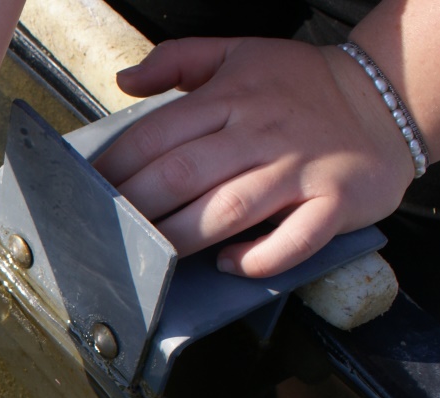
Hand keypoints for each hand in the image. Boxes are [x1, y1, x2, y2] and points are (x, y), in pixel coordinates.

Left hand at [94, 37, 415, 277]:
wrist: (387, 95)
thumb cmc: (299, 85)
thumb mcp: (239, 55)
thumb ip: (178, 61)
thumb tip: (124, 81)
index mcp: (230, 98)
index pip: (156, 136)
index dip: (115, 169)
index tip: (87, 194)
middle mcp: (261, 133)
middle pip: (183, 175)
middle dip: (137, 208)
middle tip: (109, 233)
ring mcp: (299, 169)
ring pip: (229, 209)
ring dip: (183, 237)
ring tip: (153, 255)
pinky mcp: (335, 201)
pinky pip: (294, 239)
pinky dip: (259, 257)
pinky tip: (230, 265)